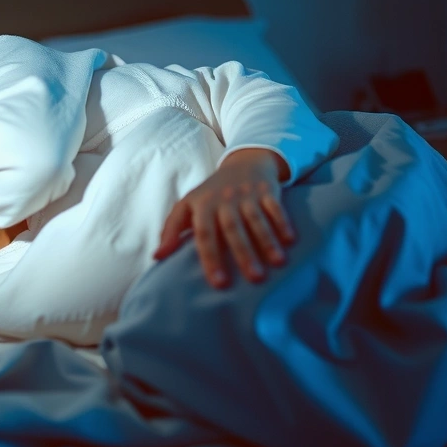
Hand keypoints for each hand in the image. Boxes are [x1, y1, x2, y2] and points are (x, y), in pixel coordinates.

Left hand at [152, 148, 294, 287]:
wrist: (242, 163)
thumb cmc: (210, 194)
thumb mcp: (187, 206)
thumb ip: (171, 231)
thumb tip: (157, 257)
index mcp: (202, 205)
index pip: (205, 234)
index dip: (211, 258)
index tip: (219, 283)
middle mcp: (224, 199)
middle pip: (233, 229)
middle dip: (244, 254)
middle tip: (254, 278)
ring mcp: (246, 194)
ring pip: (256, 219)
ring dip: (267, 241)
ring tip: (277, 263)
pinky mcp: (267, 190)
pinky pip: (275, 207)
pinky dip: (283, 222)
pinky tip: (290, 241)